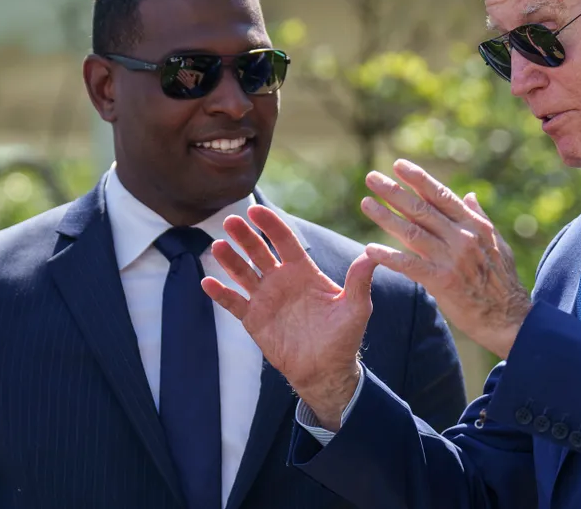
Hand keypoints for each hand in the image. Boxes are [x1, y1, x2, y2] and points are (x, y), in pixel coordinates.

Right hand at [201, 205, 374, 430]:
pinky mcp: (254, 319)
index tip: (256, 210)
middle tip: (230, 220)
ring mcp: (265, 299)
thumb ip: (360, 281)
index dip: (270, 225)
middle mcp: (281, 280)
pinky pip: (234, 303)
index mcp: (303, 271)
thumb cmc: (343, 337)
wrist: (326, 370)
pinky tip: (207, 282)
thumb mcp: (356, 307)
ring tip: (217, 246)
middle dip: (245, 236)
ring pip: (242, 273)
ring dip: (229, 260)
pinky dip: (220, 294)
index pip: (284, 241)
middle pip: (259, 252)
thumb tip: (374, 254)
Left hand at [360, 159, 530, 357]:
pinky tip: (369, 249)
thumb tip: (469, 195)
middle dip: (394, 191)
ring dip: (385, 216)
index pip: (441, 195)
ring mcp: (452, 258)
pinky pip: (409, 265)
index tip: (398, 165)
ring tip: (366, 203)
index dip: (418, 179)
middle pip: (421, 208)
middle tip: (371, 177)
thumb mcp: (496, 243)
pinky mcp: (442, 281)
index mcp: (474, 225)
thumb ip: (478, 217)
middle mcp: (462, 237)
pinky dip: (389, 256)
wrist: (508, 318)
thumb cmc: (501, 282)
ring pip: (411, 232)